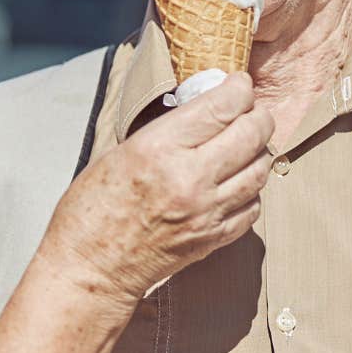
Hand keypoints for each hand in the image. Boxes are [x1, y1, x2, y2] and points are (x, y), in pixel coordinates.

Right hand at [38, 72, 272, 304]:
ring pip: (260, 170)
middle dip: (258, 116)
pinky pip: (253, 206)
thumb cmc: (92, 208)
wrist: (91, 268)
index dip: (239, 88)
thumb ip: (167, 130)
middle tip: (250, 111)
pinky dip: (252, 189)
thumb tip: (204, 106)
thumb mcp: (121, 151)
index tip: (238, 84)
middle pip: (253, 134)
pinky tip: (237, 182)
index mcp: (160, 149)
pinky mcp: (214, 238)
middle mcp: (190, 179)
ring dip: (259, 151)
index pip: (223, 106)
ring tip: (246, 144)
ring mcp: (207, 212)